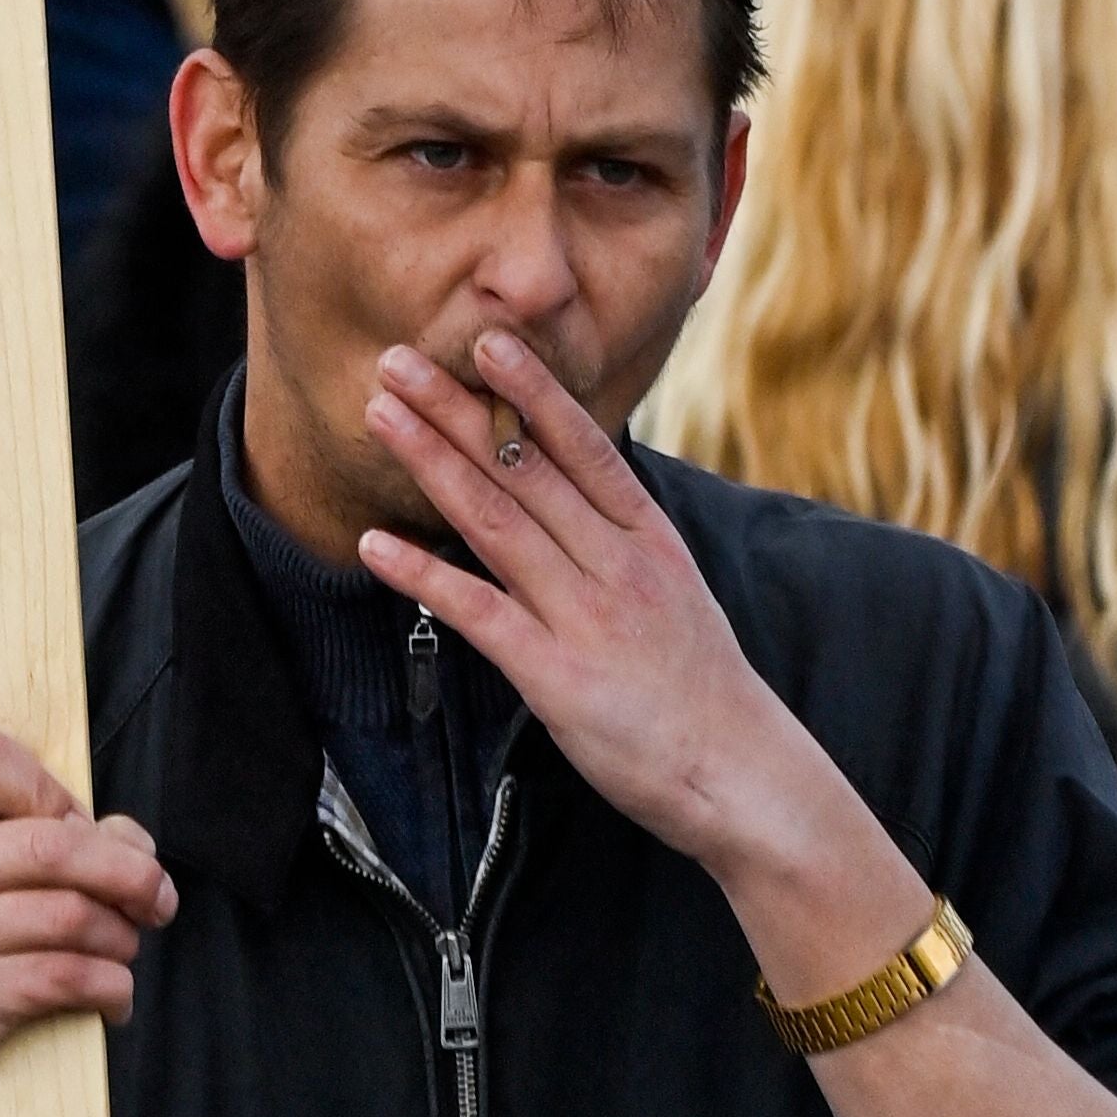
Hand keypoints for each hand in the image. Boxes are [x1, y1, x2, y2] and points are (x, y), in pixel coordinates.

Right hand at [0, 724, 175, 1116]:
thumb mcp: (16, 885)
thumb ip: (74, 841)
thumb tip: (135, 845)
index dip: (54, 789)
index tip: (86, 831)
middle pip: (49, 842)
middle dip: (128, 874)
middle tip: (159, 902)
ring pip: (67, 916)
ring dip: (122, 940)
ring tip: (125, 955)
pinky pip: (61, 978)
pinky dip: (111, 989)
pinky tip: (114, 999)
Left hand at [357, 330, 809, 878]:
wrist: (741, 776)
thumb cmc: (700, 683)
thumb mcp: (673, 584)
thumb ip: (615, 534)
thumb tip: (559, 478)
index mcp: (647, 537)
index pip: (583, 446)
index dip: (533, 390)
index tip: (488, 340)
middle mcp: (616, 564)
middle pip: (523, 470)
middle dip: (456, 408)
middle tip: (396, 359)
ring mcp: (586, 618)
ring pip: (495, 521)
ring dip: (431, 462)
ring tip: (381, 416)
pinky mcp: (556, 677)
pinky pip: (479, 614)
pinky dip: (424, 575)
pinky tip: (375, 545)